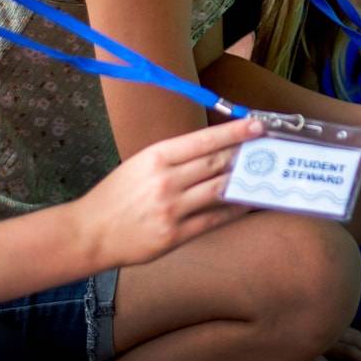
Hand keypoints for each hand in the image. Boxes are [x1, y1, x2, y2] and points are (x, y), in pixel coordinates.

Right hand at [73, 117, 262, 268]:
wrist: (90, 232)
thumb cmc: (117, 196)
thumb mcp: (140, 164)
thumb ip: (174, 158)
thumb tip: (214, 150)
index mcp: (156, 157)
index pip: (204, 140)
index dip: (234, 132)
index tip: (258, 125)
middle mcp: (166, 180)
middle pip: (216, 163)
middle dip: (246, 155)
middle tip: (270, 149)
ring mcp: (171, 209)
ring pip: (220, 190)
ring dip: (245, 182)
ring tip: (265, 175)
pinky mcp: (174, 235)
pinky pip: (214, 219)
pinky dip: (234, 210)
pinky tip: (248, 203)